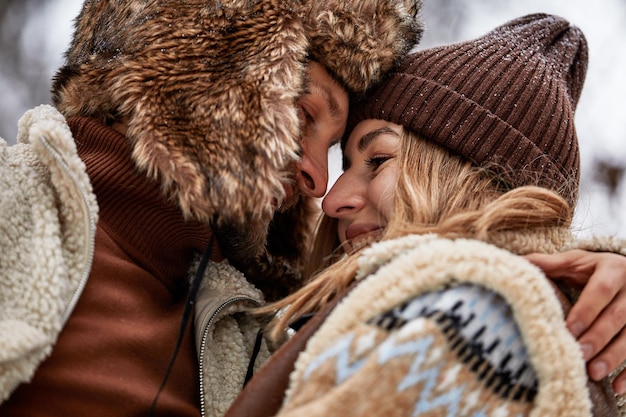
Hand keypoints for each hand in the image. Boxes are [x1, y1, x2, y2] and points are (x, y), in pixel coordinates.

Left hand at [525, 249, 625, 393]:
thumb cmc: (592, 268)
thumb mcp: (574, 261)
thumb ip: (549, 263)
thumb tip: (516, 264)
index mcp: (613, 269)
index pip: (601, 291)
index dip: (586, 310)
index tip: (569, 329)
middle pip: (618, 317)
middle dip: (598, 337)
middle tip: (579, 355)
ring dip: (614, 356)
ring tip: (594, 373)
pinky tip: (617, 388)